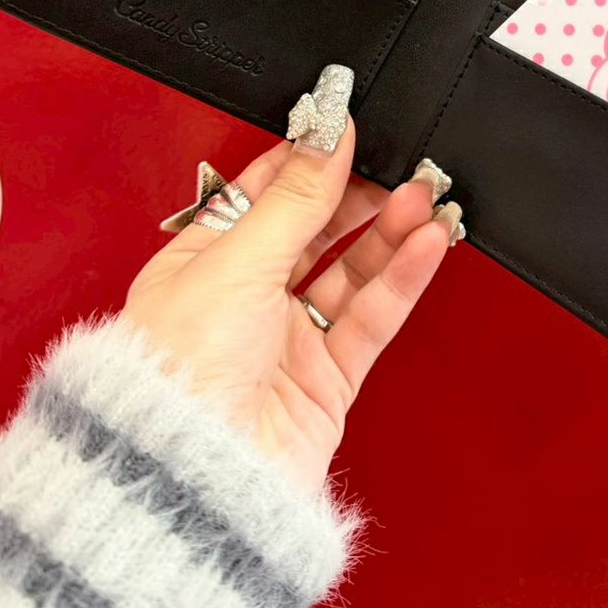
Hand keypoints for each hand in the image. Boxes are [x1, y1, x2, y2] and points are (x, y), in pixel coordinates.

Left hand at [122, 72, 460, 493]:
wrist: (191, 481)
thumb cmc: (179, 373)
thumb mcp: (237, 261)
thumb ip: (295, 196)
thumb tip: (325, 128)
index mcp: (203, 263)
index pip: (262, 193)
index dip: (307, 159)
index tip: (347, 126)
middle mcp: (245, 299)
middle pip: (316, 229)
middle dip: (360, 194)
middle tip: (402, 161)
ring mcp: (288, 339)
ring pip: (352, 271)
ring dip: (391, 232)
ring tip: (425, 195)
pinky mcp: (328, 380)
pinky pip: (372, 317)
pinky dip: (403, 280)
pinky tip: (427, 244)